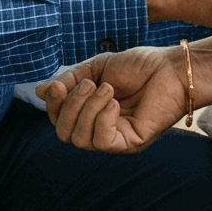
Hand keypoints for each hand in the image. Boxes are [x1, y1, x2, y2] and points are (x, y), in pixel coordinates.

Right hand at [38, 47, 190, 152]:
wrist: (171, 68)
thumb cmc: (139, 66)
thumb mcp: (96, 68)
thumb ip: (70, 81)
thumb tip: (40, 91)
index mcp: (90, 113)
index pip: (58, 121)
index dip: (52, 105)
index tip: (58, 85)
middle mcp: (100, 130)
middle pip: (64, 134)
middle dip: (70, 106)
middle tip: (90, 84)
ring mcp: (115, 139)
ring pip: (80, 139)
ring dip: (88, 108)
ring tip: (108, 88)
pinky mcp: (130, 144)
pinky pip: (102, 141)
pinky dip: (102, 118)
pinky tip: (115, 102)